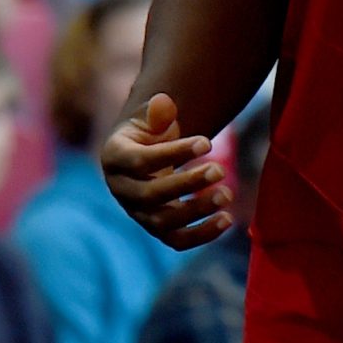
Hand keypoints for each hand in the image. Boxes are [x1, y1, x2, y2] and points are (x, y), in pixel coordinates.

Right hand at [102, 93, 235, 247]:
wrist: (144, 159)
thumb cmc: (150, 134)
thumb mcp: (151, 119)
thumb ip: (158, 113)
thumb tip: (163, 102)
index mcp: (115, 158)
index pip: (141, 161)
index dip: (174, 153)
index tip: (207, 143)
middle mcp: (122, 190)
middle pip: (151, 194)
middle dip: (187, 183)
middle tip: (220, 171)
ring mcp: (138, 213)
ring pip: (163, 222)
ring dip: (197, 210)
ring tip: (227, 194)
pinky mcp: (157, 229)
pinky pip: (177, 240)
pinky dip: (202, 235)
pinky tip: (227, 220)